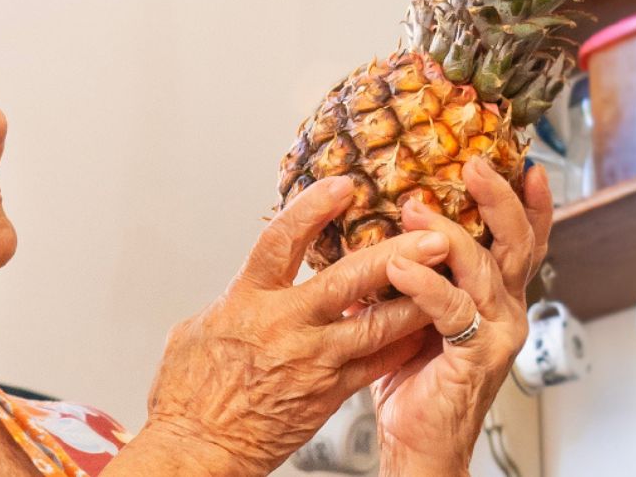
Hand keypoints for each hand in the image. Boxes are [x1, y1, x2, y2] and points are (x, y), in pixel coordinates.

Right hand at [128, 176, 452, 475]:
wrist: (199, 449)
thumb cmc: (188, 394)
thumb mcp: (196, 331)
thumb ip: (231, 302)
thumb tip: (243, 288)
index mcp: (247, 301)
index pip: (283, 241)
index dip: (314, 209)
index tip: (342, 186)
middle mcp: (285, 326)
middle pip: (347, 280)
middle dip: (393, 253)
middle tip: (429, 233)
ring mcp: (313, 361)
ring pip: (377, 324)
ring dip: (414, 298)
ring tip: (447, 278)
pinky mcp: (329, 394)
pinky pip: (377, 363)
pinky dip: (402, 343)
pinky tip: (423, 327)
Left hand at [371, 157, 552, 475]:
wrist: (416, 438)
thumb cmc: (411, 375)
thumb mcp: (406, 308)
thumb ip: (404, 268)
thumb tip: (366, 224)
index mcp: (493, 293)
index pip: (520, 238)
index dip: (526, 201)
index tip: (520, 161)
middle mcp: (505, 307)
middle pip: (517, 243)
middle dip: (499, 199)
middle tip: (474, 166)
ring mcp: (497, 331)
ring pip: (484, 269)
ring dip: (448, 234)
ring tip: (414, 205)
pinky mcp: (476, 356)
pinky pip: (452, 310)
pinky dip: (425, 284)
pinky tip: (399, 265)